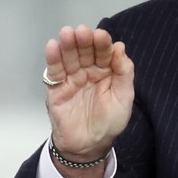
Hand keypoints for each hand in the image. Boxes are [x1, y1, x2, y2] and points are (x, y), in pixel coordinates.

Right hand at [44, 25, 133, 171]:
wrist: (89, 146)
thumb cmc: (110, 122)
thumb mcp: (124, 97)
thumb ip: (124, 73)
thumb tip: (120, 47)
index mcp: (107, 71)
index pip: (104, 52)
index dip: (102, 44)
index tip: (101, 36)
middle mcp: (89, 71)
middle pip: (85, 51)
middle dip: (84, 41)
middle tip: (82, 32)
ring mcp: (72, 78)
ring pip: (69, 57)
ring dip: (68, 45)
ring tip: (67, 34)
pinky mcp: (57, 88)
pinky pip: (55, 72)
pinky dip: (53, 59)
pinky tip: (53, 47)